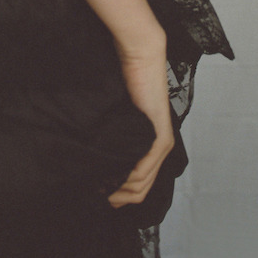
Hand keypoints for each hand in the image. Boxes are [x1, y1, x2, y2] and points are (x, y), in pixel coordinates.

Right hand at [108, 39, 173, 207]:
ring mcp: (162, 144)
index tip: (99, 195)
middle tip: (97, 196)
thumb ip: (114, 134)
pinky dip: (128, 178)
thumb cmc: (127, 81)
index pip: (140, 186)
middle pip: (141, 191)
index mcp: (152, 146)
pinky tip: (113, 177)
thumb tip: (95, 156)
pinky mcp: (160, 136)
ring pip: (142, 184)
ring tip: (100, 188)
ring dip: (120, 191)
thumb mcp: (119, 114)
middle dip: (118, 198)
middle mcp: (161, 149)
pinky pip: (144, 169)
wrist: (141, 59)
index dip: (119, 196)